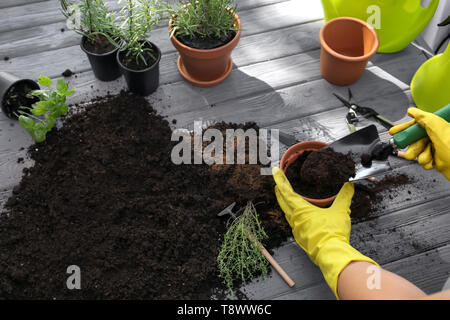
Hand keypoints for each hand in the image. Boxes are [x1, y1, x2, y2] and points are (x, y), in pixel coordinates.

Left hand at [272, 167, 376, 297]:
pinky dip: (293, 216)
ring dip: (286, 204)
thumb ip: (344, 196)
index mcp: (301, 210)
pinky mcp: (301, 238)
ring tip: (287, 199)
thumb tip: (349, 185)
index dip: (280, 180)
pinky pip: (294, 223)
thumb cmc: (332, 233)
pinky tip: (299, 217)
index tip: (275, 171)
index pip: (287, 191)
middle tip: (277, 184)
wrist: (331, 254)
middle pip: (283, 202)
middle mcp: (295, 219)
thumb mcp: (341, 211)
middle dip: (280, 192)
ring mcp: (297, 230)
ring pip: (288, 213)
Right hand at [389, 108, 449, 179]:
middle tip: (416, 148)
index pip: (417, 124)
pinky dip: (426, 161)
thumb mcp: (440, 130)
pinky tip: (434, 161)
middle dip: (414, 145)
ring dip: (421, 154)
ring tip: (429, 154)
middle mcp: (435, 137)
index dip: (405, 127)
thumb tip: (412, 111)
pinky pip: (422, 160)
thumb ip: (425, 119)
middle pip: (414, 139)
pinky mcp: (434, 159)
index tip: (394, 131)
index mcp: (437, 127)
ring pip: (417, 151)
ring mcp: (434, 148)